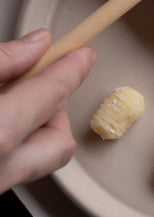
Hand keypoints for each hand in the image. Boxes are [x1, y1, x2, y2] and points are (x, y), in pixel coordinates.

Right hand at [0, 30, 95, 192]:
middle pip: (60, 143)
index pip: (50, 95)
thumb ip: (3, 61)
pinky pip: (13, 168)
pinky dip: (12, 145)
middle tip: (34, 84)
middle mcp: (0, 171)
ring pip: (37, 161)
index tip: (83, 54)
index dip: (71, 69)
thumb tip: (36, 46)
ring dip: (32, 130)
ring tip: (8, 101)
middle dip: (55, 110)